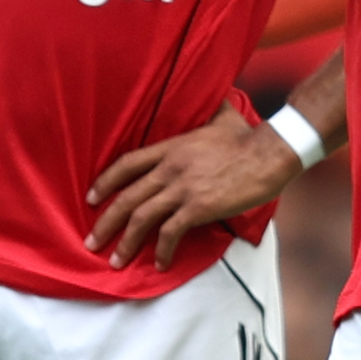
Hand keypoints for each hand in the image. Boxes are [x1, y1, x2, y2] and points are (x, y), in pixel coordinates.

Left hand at [85, 101, 298, 270]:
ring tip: (117, 261)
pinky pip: (171, 232)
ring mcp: (182, 188)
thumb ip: (213, 109)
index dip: (105, 182)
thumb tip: (219, 96)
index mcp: (171, 147)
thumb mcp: (223, 117)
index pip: (127, 164)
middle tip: (92, 242)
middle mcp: (170, 168)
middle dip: (105, 223)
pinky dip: (162, 251)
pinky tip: (160, 263)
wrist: (269, 153)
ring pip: (141, 218)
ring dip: (126, 243)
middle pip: (126, 197)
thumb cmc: (249, 137)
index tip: (91, 198)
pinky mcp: (198, 207)